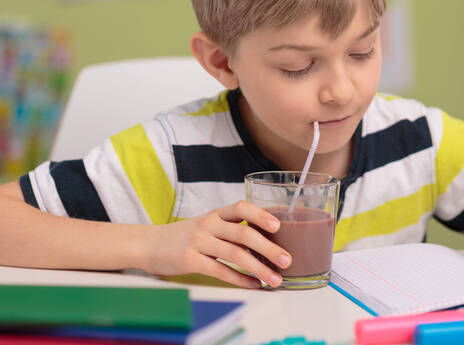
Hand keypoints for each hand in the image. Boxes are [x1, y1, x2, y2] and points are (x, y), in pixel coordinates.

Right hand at [141, 201, 290, 287]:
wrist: (148, 244)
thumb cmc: (185, 236)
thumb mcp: (207, 225)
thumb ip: (230, 228)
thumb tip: (267, 241)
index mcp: (216, 214)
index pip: (241, 207)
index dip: (261, 215)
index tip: (278, 226)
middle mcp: (208, 224)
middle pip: (243, 234)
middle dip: (269, 248)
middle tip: (287, 260)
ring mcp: (198, 242)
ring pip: (235, 254)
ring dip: (259, 269)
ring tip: (275, 279)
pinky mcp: (190, 260)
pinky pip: (220, 271)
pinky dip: (240, 279)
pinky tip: (254, 285)